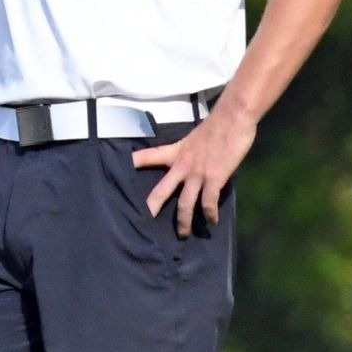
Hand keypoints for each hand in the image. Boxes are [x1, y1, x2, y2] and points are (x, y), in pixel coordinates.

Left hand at [131, 104, 256, 238]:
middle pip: (161, 190)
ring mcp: (198, 173)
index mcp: (175, 152)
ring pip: (184, 203)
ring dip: (183, 221)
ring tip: (182, 234)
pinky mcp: (215, 178)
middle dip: (152, 208)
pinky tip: (211, 222)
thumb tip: (188, 163)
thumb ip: (188, 152)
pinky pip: (209, 202)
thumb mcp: (193, 138)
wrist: (232, 118)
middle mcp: (182, 165)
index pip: (148, 156)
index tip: (119, 168)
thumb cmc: (215, 125)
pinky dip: (209, 214)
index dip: (133, 163)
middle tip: (142, 224)